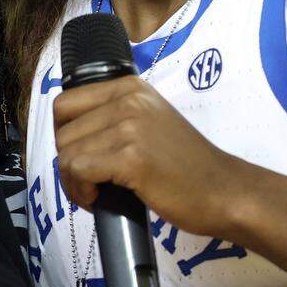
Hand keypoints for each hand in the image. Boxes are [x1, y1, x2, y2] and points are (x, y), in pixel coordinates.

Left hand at [53, 75, 244, 237]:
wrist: (224, 190)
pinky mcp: (131, 157)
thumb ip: (114, 116)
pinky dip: (80, 190)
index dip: (64, 135)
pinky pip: (78, 170)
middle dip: (68, 163)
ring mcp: (130, 126)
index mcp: (130, 87)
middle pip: (63, 132)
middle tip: (89, 183)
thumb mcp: (150, 121)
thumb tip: (68, 134)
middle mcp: (128, 99)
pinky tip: (98, 199)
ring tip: (96, 193)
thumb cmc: (186, 165)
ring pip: (67, 154)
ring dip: (73, 182)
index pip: (65, 103)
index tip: (80, 157)